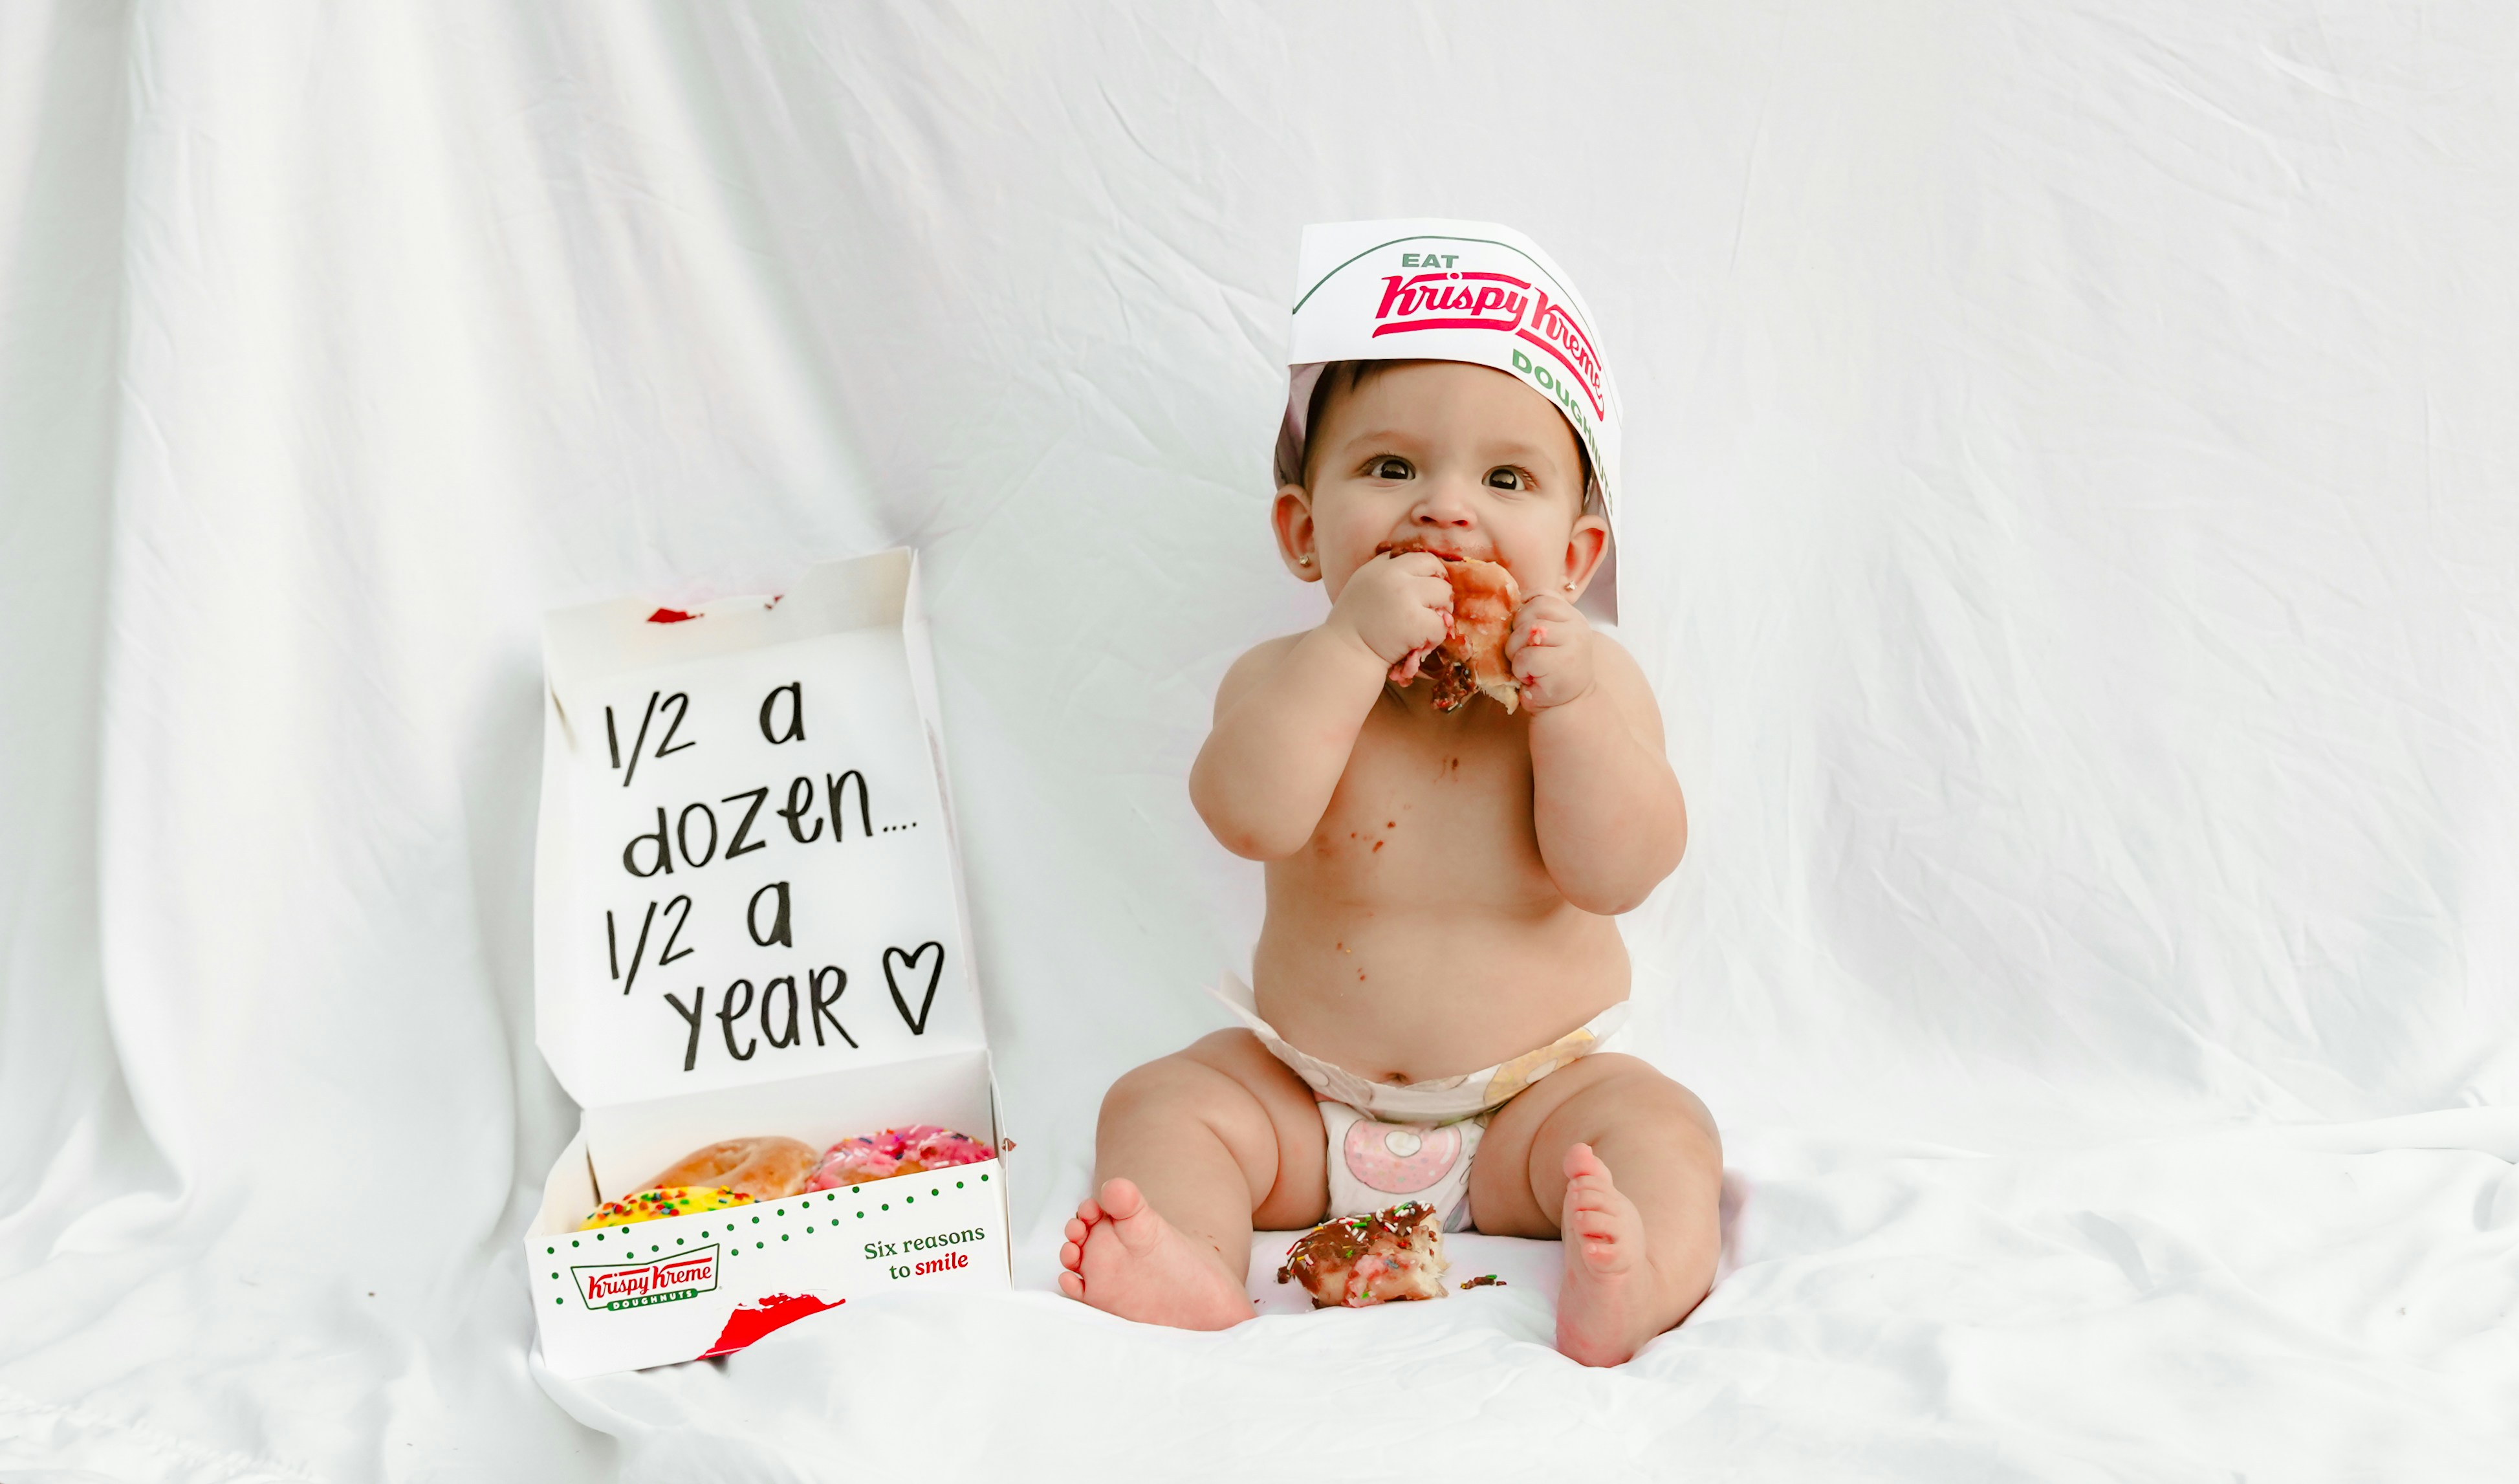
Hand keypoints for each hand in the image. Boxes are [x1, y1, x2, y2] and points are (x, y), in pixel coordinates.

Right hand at [1326, 551, 1453, 674]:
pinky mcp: (1416, 622)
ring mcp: (1405, 597)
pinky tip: (1420, 643)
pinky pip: (1442, 624)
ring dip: (1441, 611)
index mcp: (1379, 566)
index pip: (1419, 556)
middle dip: (1439, 588)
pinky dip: (1436, 636)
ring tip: (1425, 626)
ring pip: (1444, 593)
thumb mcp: (1362, 586)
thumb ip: (1386, 574)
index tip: (1426, 589)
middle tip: (1433, 607)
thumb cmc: (1353, 625)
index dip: (1430, 571)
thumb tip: (1422, 575)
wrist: (1344, 653)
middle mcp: (1392, 576)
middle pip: (1435, 569)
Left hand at [1504, 591, 1594, 710]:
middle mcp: (1577, 625)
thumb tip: (1506, 603)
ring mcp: (1573, 643)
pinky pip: (1525, 656)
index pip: (1540, 595)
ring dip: (1516, 652)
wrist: (1567, 706)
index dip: (1523, 611)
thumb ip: (1536, 619)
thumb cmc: (1550, 673)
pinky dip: (1520, 669)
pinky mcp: (1562, 663)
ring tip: (1526, 667)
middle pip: (1530, 610)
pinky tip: (1530, 678)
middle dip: (1516, 633)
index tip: (1523, 633)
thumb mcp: (1547, 639)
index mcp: (1572, 616)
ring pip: (1526, 631)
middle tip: (1523, 654)